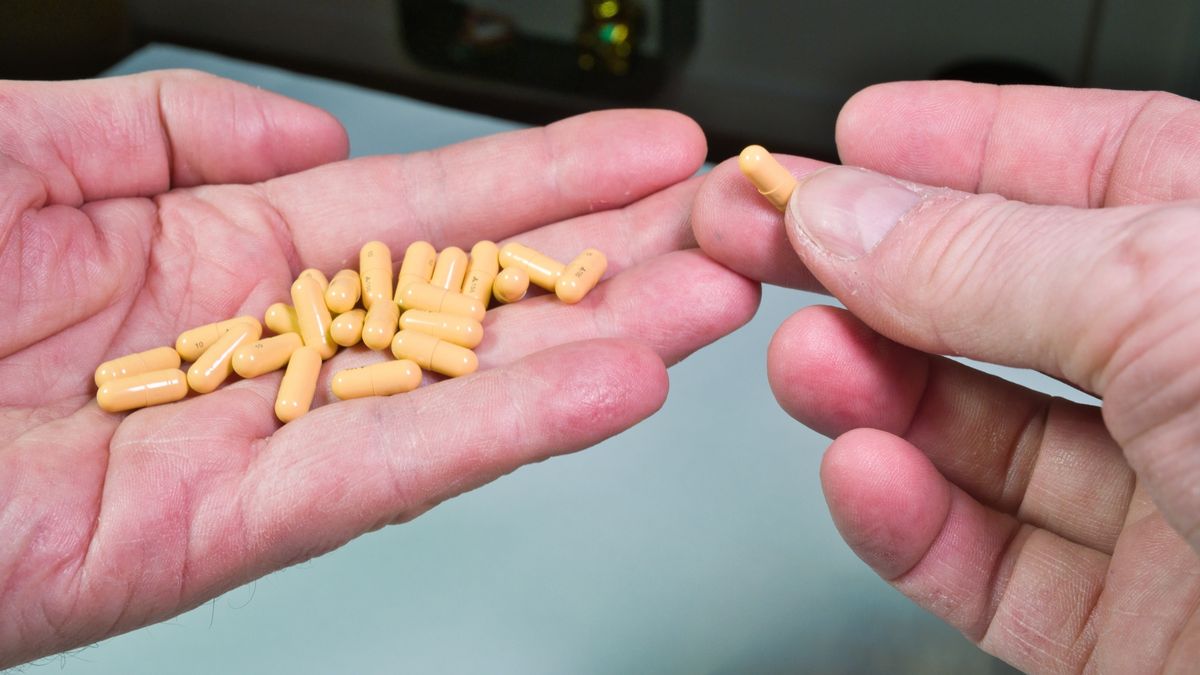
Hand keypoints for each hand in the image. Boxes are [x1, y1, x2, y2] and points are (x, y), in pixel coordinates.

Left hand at [0, 70, 757, 666]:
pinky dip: (503, 429)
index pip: (419, 212)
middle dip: (607, 254)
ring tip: (716, 298)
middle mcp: (256, 348)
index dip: (540, 181)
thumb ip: (163, 123)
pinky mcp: (223, 530)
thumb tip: (306, 135)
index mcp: (212, 251)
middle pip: (469, 297)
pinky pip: (388, 471)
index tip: (646, 152)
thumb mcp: (16, 143)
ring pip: (456, 387)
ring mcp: (252, 440)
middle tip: (731, 224)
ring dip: (595, 340)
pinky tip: (614, 384)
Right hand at [694, 82, 1199, 671]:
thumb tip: (847, 212)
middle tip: (770, 241)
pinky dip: (908, 519)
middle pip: (1011, 304)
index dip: (966, 142)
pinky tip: (865, 473)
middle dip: (877, 268)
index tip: (854, 137)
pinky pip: (989, 564)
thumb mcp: (1178, 305)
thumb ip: (989, 258)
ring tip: (805, 359)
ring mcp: (1173, 513)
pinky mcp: (1128, 633)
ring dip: (877, 392)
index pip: (1100, 168)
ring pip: (984, 436)